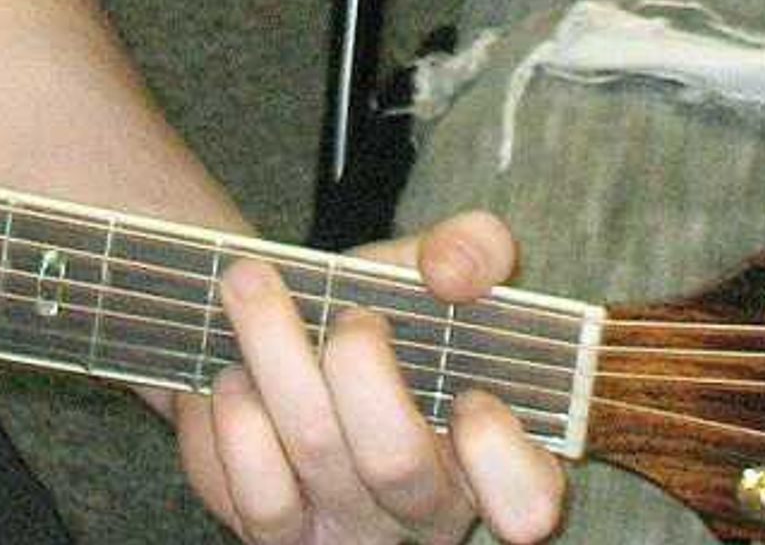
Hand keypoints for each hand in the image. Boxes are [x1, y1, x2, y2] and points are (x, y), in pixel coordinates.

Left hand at [174, 213, 567, 544]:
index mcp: (496, 453)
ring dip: (276, 353)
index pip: (528, 496)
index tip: (471, 397)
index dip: (501, 455)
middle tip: (346, 313)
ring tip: (251, 286)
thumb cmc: (387, 311)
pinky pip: (259, 496)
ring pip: (317, 453)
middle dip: (358, 365)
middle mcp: (431, 509)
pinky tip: (236, 377)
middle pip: (396, 461)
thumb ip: (475, 248)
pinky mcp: (284, 538)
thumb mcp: (437, 267)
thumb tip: (452, 271)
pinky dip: (238, 419)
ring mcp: (355, 531)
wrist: (290, 332)